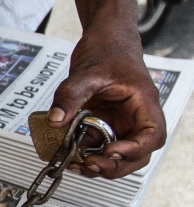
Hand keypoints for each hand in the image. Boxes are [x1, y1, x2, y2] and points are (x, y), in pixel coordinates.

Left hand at [46, 21, 165, 178]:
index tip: (111, 150)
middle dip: (116, 165)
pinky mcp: (104, 125)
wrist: (104, 40)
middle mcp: (135, 118)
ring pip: (119, 156)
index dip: (135, 149)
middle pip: (138, 154)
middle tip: (90, 164)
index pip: (152, 135)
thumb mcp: (87, 71)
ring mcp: (120, 123)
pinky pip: (99, 146)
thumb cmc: (108, 50)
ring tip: (77, 165)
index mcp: (143, 103)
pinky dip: (86, 155)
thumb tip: (55, 121)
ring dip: (100, 165)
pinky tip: (69, 157)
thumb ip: (71, 95)